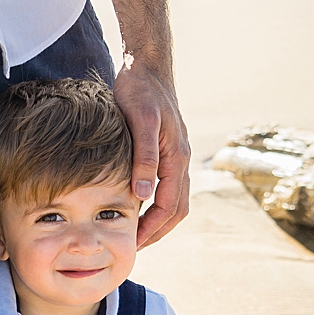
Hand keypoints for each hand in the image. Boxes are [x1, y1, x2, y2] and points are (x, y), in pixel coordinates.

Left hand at [113, 60, 189, 248]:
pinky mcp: (166, 151)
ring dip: (157, 221)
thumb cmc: (140, 91)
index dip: (152, 229)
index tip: (133, 243)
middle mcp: (180, 160)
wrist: (147, 66)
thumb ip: (143, 158)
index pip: (169, 207)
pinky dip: (155, 203)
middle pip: (176, 210)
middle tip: (134, 247)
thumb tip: (144, 194)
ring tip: (135, 234)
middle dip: (157, 232)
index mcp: (177, 158)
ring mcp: (175, 156)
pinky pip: (167, 186)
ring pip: (174, 200)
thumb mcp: (140, 122)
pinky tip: (135, 206)